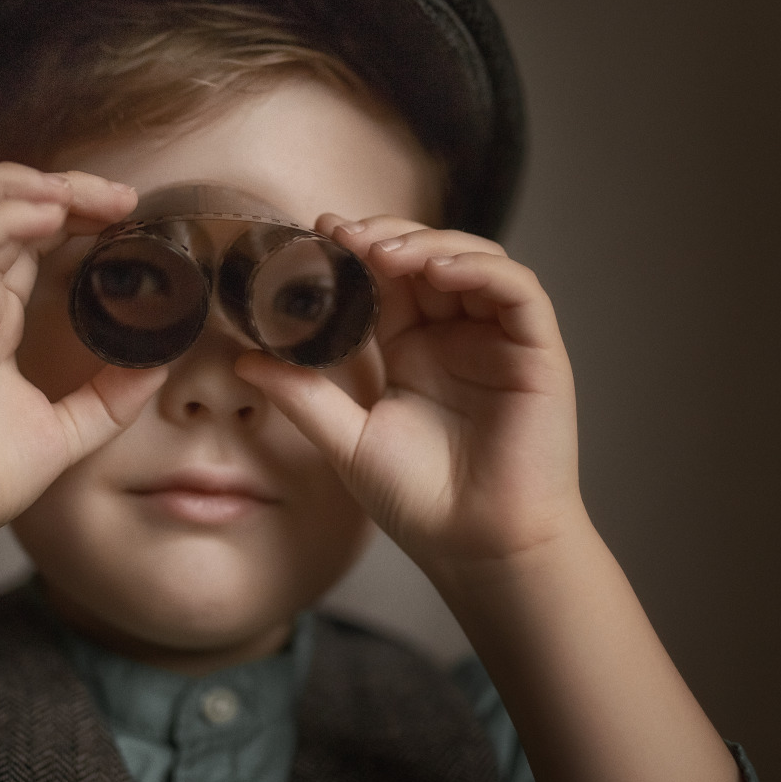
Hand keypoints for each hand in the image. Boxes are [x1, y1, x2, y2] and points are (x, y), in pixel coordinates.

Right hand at [0, 163, 166, 604]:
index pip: (24, 231)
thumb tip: (160, 364)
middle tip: (120, 197)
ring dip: (18, 182)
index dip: (71, 208)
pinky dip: (1, 215)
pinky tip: (49, 215)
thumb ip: (112, 394)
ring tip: (76, 195)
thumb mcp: (69, 429)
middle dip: (58, 183)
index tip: (127, 213)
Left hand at [236, 215, 585, 591]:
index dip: (355, 250)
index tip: (315, 233)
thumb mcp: (346, 440)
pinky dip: (481, 269)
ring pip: (473, 260)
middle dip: (385, 236)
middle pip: (427, 256)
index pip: (386, 279)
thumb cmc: (420, 503)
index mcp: (414, 349)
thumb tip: (242, 360)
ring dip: (429, 244)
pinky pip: (518, 290)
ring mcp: (499, 339)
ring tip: (382, 251)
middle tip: (344, 235)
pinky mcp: (538, 351)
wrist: (477, 549)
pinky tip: (439, 271)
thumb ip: (302, 394)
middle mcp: (457, 335)